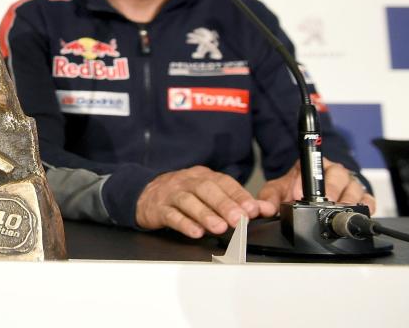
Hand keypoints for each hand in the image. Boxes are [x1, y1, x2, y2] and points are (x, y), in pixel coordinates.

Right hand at [136, 165, 276, 238]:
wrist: (142, 194)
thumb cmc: (182, 195)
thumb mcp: (208, 193)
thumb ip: (236, 201)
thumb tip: (265, 209)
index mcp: (202, 176)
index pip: (224, 182)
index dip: (239, 195)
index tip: (254, 209)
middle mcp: (187, 182)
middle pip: (206, 189)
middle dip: (224, 204)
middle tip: (239, 219)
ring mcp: (171, 194)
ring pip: (188, 201)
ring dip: (205, 214)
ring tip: (220, 228)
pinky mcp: (157, 209)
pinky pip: (171, 215)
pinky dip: (183, 223)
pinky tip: (195, 232)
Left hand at [258, 159, 376, 214]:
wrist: (309, 196)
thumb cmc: (295, 190)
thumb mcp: (277, 191)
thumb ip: (268, 198)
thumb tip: (264, 209)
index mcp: (314, 165)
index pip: (316, 166)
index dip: (312, 181)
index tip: (303, 194)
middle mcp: (335, 172)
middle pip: (340, 177)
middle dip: (332, 192)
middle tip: (325, 205)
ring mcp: (350, 184)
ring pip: (355, 189)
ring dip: (348, 202)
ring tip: (338, 212)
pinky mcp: (362, 197)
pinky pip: (368, 201)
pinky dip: (365, 208)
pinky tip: (356, 214)